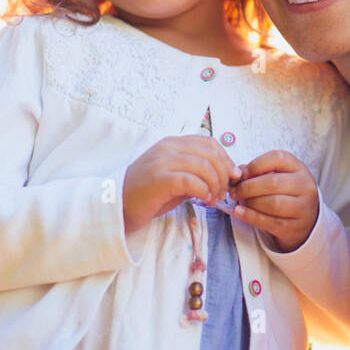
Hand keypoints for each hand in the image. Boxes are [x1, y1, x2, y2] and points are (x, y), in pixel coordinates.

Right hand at [122, 134, 241, 234]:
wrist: (116, 207)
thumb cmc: (147, 194)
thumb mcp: (175, 177)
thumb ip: (196, 172)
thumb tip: (227, 175)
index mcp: (172, 143)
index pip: (209, 142)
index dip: (226, 159)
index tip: (233, 176)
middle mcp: (167, 147)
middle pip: (210, 152)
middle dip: (224, 173)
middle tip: (225, 191)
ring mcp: (161, 162)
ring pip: (203, 165)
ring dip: (216, 184)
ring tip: (214, 198)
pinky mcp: (158, 179)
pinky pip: (190, 180)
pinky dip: (204, 191)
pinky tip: (205, 200)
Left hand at [229, 150, 318, 252]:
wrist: (304, 220)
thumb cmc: (285, 193)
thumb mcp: (278, 176)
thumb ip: (257, 172)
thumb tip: (237, 174)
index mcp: (299, 168)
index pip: (277, 159)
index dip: (255, 165)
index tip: (240, 174)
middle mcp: (305, 186)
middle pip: (273, 183)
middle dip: (248, 187)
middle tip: (233, 191)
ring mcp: (303, 208)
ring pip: (273, 204)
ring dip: (250, 203)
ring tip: (238, 202)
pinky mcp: (295, 227)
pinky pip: (269, 222)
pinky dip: (250, 217)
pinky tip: (239, 212)